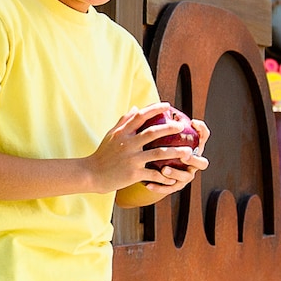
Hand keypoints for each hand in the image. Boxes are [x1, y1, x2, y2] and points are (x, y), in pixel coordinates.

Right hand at [88, 104, 205, 192]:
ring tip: (188, 152)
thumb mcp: (111, 135)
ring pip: (158, 153)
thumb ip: (124, 121)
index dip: (155, 109)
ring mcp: (131, 159)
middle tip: (182, 126)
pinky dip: (165, 175)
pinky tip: (175, 175)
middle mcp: (127, 144)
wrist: (91, 174)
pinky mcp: (133, 174)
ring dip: (175, 152)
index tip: (167, 105)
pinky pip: (153, 173)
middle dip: (169, 128)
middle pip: (152, 132)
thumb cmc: (103, 154)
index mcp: (122, 133)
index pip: (140, 116)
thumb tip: (136, 108)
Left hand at [142, 118, 210, 193]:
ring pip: (185, 176)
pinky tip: (147, 184)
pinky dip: (159, 186)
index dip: (202, 131)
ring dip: (176, 173)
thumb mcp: (152, 135)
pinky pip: (168, 188)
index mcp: (192, 147)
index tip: (193, 122)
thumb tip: (138, 108)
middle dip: (194, 159)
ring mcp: (185, 175)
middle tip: (184, 154)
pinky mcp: (174, 186)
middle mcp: (192, 162)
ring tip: (164, 169)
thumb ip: (151, 124)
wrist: (151, 167)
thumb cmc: (153, 145)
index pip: (203, 137)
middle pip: (202, 162)